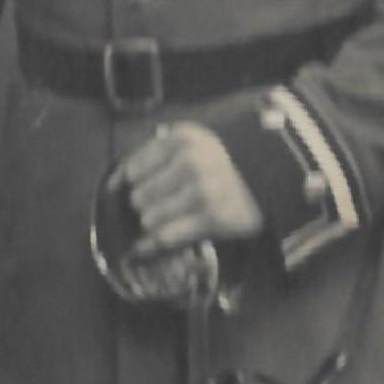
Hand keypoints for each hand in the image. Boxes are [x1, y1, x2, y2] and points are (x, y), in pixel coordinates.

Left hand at [119, 122, 262, 255]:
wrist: (270, 176)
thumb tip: (113, 183)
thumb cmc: (224, 161)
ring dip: (155, 223)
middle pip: (139, 196)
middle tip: (162, 204)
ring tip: (171, 218)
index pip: (133, 168)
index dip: (129, 183)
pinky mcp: (212, 218)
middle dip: (145, 204)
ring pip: (150, 218)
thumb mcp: (192, 142)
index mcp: (182, 138)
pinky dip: (152, 244)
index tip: (131, 189)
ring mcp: (201, 191)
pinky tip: (148, 244)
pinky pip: (166, 236)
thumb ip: (153, 155)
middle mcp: (190, 162)